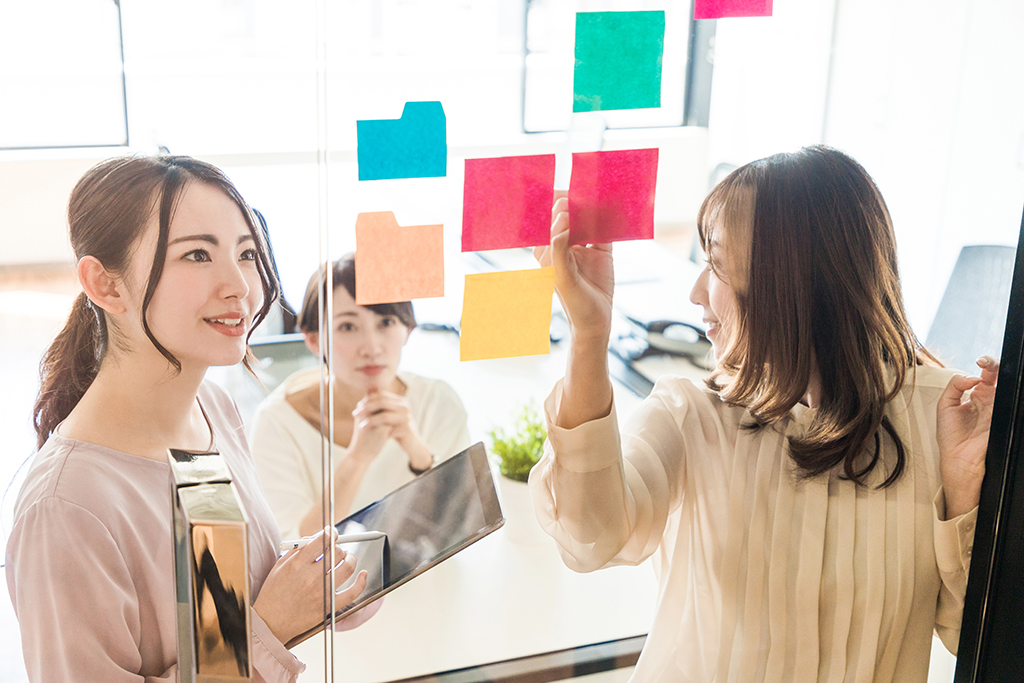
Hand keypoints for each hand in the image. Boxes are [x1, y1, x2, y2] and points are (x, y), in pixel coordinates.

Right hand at [253, 527, 368, 643]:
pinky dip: (361, 581)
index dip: (331, 533)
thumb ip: (298, 549)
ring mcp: (322, 592)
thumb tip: (317, 537)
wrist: (270, 622)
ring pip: (347, 567)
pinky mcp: (330, 606)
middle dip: (338, 547)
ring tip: (347, 558)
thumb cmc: (273, 593)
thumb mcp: (280, 566)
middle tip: (336, 549)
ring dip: (350, 558)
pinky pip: (353, 592)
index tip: (332, 533)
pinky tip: (363, 573)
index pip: (323, 540)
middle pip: (336, 552)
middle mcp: (311, 577)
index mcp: (297, 564)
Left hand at [352, 390, 431, 469]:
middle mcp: (405, 407)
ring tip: (360, 427)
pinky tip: (369, 436)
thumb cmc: (397, 429)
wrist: (411, 444)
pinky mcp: (406, 429)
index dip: (367, 401)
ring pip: (384, 416)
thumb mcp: (388, 415)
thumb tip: (367, 391)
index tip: (356, 409)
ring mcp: (406, 418)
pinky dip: (377, 433)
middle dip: (366, 409)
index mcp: (400, 401)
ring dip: (370, 421)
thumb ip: (380, 405)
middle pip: (382, 403)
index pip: (381, 395)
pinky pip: (388, 429)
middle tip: (355, 415)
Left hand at [533, 192, 613, 344]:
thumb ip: (559, 250)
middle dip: (572, 201)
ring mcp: (584, 246)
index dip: (552, 206)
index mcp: (548, 250)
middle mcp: (564, 244)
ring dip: (591, 206)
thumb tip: (561, 221)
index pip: (547, 222)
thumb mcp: (562, 278)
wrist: (597, 322)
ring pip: (586, 219)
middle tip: (581, 188)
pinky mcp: (603, 250)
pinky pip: (605, 228)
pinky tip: (614, 206)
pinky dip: (610, 217)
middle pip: (567, 216)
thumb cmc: (574, 304)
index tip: (561, 193)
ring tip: (597, 190)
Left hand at [937, 356, 998, 518]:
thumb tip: (972, 376)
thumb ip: (955, 386)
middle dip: (994, 364)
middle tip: (985, 363)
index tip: (979, 361)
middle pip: (997, 375)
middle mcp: (988, 399)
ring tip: (991, 367)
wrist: (958, 458)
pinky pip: (1009, 401)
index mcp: (974, 395)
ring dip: (1002, 374)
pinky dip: (1008, 392)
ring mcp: (997, 407)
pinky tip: (998, 386)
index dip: (985, 363)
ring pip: (1005, 385)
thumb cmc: (950, 436)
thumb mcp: (945, 405)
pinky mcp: (1003, 417)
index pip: (983, 373)